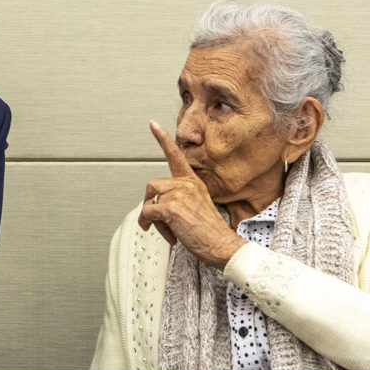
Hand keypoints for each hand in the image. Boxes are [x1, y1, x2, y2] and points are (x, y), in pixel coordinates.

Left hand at [138, 120, 245, 268]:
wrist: (221, 245)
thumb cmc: (209, 231)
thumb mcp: (197, 206)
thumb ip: (180, 198)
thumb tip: (159, 206)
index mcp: (193, 182)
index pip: (176, 155)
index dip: (163, 138)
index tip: (153, 124)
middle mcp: (186, 184)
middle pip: (153, 186)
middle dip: (152, 204)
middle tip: (164, 222)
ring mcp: (179, 194)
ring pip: (149, 200)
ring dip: (152, 217)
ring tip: (166, 228)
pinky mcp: (171, 207)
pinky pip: (147, 212)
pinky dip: (148, 223)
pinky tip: (161, 231)